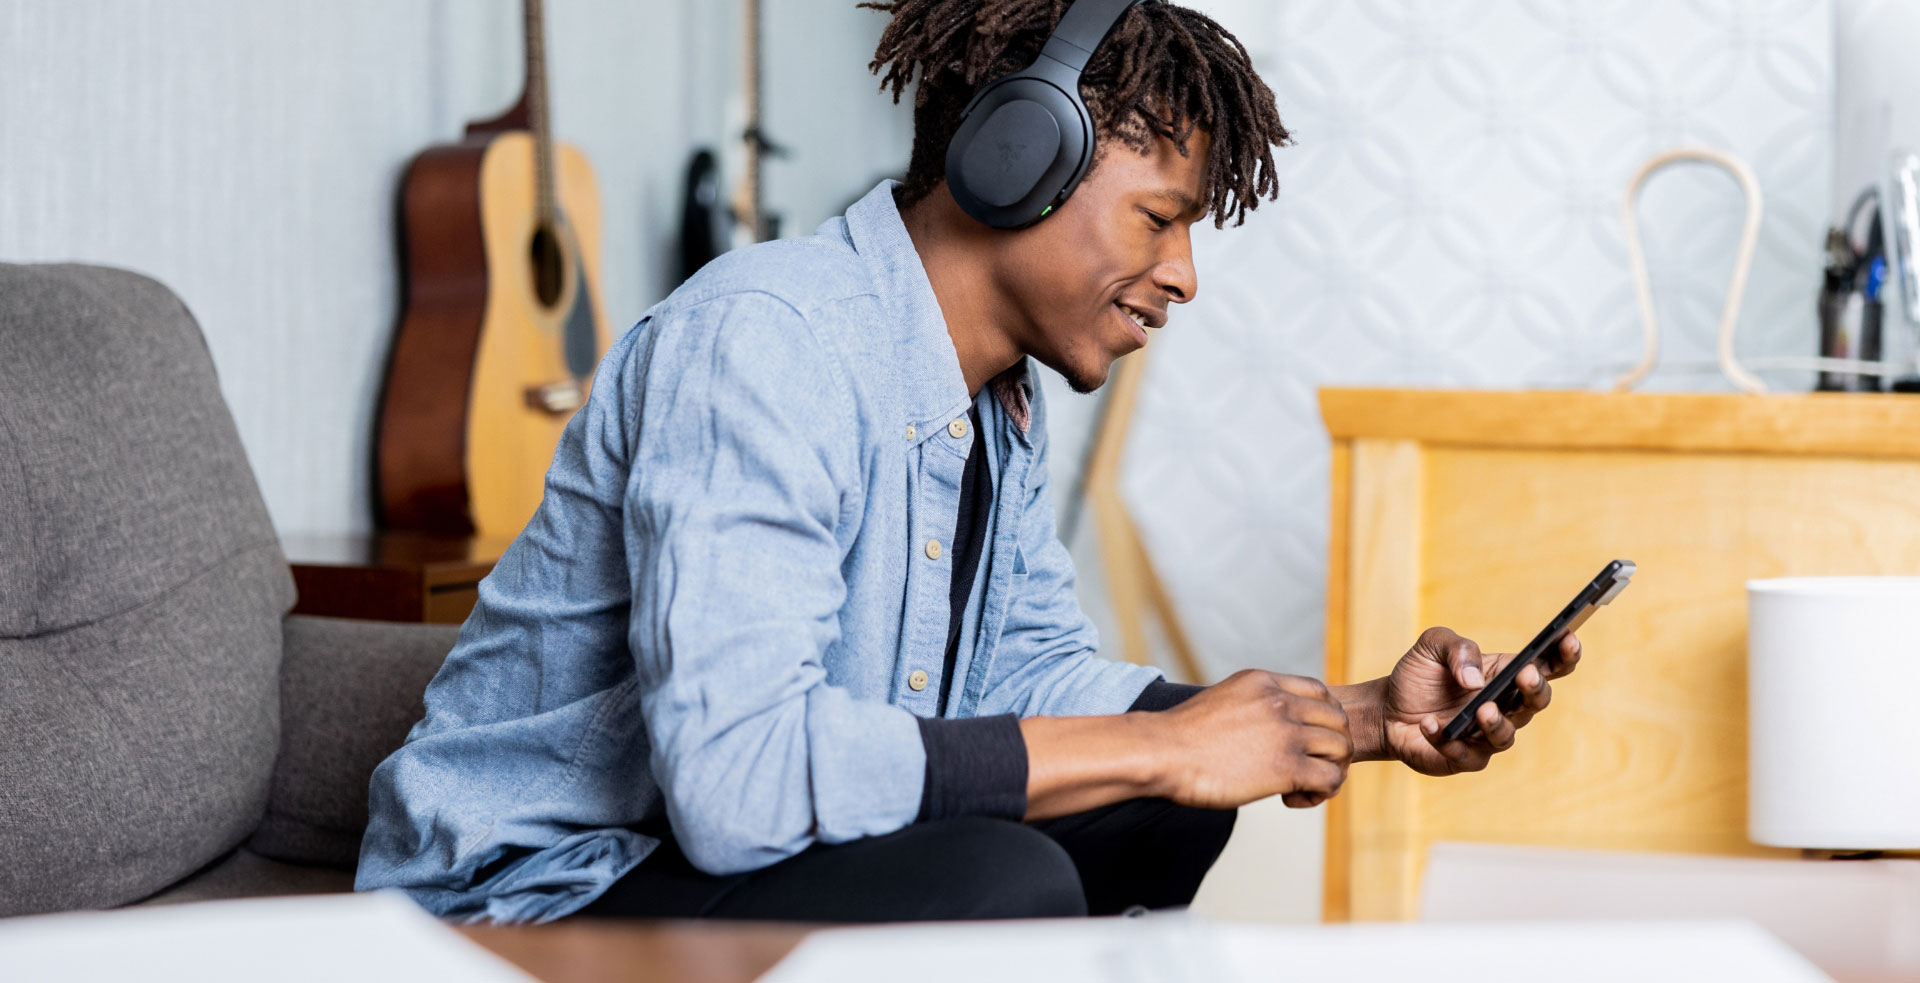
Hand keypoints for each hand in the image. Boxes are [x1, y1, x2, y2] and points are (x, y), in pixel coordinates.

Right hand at [1150, 669, 1352, 809]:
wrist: (1160, 753)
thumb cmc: (1180, 737)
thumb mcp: (1222, 700)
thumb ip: (1251, 706)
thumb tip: (1263, 727)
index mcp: (1263, 682)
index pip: (1320, 693)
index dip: (1323, 720)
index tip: (1306, 741)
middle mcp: (1279, 702)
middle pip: (1338, 720)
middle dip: (1331, 746)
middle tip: (1309, 767)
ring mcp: (1285, 733)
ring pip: (1341, 749)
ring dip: (1330, 770)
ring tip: (1302, 786)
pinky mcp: (1287, 767)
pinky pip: (1330, 779)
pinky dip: (1320, 793)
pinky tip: (1292, 799)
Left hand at [1378, 626, 1580, 776]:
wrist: (1387, 708)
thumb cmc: (1420, 675)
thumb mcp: (1433, 646)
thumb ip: (1458, 649)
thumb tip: (1475, 677)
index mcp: (1507, 674)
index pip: (1547, 666)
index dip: (1564, 654)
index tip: (1569, 638)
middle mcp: (1505, 707)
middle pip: (1536, 701)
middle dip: (1535, 688)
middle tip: (1524, 675)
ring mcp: (1487, 735)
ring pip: (1506, 735)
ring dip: (1497, 722)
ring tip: (1482, 708)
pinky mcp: (1464, 757)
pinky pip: (1464, 753)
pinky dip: (1445, 738)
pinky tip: (1429, 724)